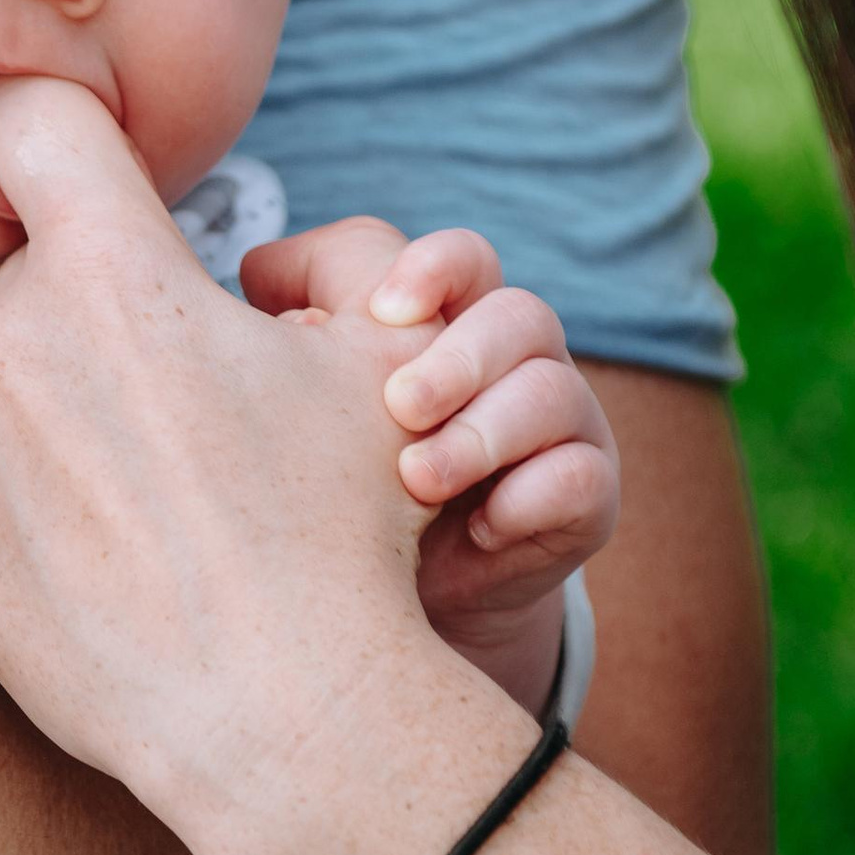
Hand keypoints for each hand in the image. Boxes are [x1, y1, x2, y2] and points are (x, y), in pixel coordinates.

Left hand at [0, 83, 531, 854]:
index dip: (44, 106)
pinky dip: (32, 516)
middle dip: (103, 315)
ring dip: (68, 420)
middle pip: (41, 278)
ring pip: (9, 390)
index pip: (31, 116)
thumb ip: (303, 260)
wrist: (286, 718)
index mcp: (114, 269)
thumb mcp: (370, 356)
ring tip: (159, 505)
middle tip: (189, 408)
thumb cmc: (345, 527)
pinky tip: (112, 567)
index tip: (60, 137)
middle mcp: (12, 342)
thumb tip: (248, 252)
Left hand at [246, 221, 620, 708]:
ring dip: (482, 432)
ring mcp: (562, 423)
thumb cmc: (351, 475)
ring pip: (554, 392)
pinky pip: (580, 478)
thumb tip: (267, 287)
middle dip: (459, 357)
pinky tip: (479, 528)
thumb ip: (295, 345)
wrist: (409, 595)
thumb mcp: (316, 407)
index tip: (382, 308)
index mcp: (453, 315)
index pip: (462, 260)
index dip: (432, 268)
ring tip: (417, 479)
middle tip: (399, 405)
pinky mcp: (587, 497)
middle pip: (520, 316)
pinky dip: (528, 498)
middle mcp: (518, 358)